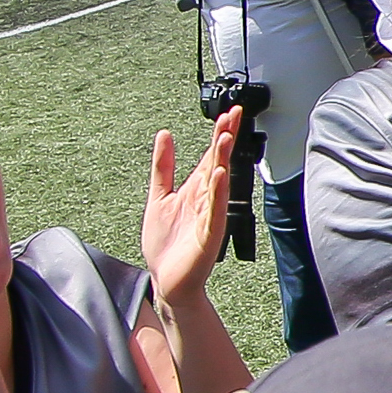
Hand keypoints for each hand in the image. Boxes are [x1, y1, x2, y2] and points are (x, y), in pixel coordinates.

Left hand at [142, 111, 242, 313]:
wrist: (167, 279)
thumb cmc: (166, 245)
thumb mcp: (158, 196)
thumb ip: (163, 166)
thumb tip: (164, 136)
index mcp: (195, 189)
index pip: (210, 155)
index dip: (219, 133)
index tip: (228, 113)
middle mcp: (206, 199)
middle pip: (218, 162)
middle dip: (225, 139)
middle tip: (233, 116)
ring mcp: (209, 216)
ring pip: (218, 183)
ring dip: (222, 160)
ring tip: (225, 138)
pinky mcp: (209, 234)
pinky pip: (215, 210)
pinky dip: (218, 193)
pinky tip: (220, 176)